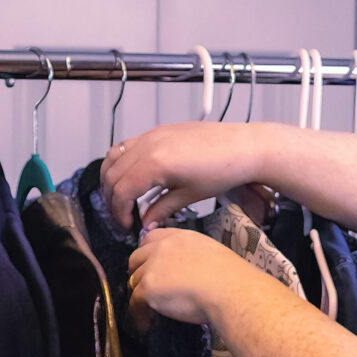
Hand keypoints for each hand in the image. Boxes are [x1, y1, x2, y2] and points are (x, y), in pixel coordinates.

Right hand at [101, 122, 260, 229]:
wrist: (245, 147)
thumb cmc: (224, 170)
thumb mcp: (190, 195)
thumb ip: (162, 209)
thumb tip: (146, 223)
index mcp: (154, 163)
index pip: (121, 191)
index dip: (119, 212)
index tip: (127, 226)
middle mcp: (148, 145)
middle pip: (112, 174)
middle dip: (113, 198)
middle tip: (123, 216)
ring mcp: (152, 134)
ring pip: (114, 156)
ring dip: (113, 178)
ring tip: (123, 198)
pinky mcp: (159, 130)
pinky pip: (128, 145)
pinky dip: (123, 161)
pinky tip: (134, 176)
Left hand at [127, 227, 249, 327]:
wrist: (233, 291)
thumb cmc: (233, 279)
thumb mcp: (214, 255)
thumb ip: (194, 257)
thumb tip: (190, 271)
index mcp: (182, 237)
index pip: (152, 238)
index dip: (148, 252)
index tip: (150, 263)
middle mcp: (164, 248)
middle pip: (137, 257)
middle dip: (139, 272)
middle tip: (147, 287)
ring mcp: (154, 267)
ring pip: (134, 280)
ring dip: (140, 294)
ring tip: (148, 309)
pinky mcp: (149, 288)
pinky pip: (135, 302)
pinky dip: (139, 315)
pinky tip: (147, 323)